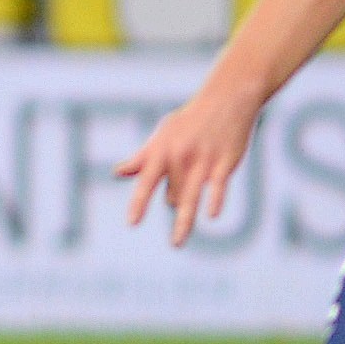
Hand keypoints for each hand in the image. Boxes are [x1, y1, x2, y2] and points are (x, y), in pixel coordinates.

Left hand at [118, 81, 260, 246]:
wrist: (226, 100)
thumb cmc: (189, 122)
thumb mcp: (162, 136)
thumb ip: (142, 158)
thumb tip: (118, 173)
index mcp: (161, 151)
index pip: (146, 182)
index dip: (139, 203)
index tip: (132, 223)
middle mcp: (179, 157)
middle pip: (171, 195)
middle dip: (174, 201)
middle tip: (181, 190)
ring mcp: (203, 160)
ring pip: (189, 197)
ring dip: (183, 221)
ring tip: (175, 243)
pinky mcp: (225, 162)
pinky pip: (218, 185)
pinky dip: (215, 199)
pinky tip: (212, 215)